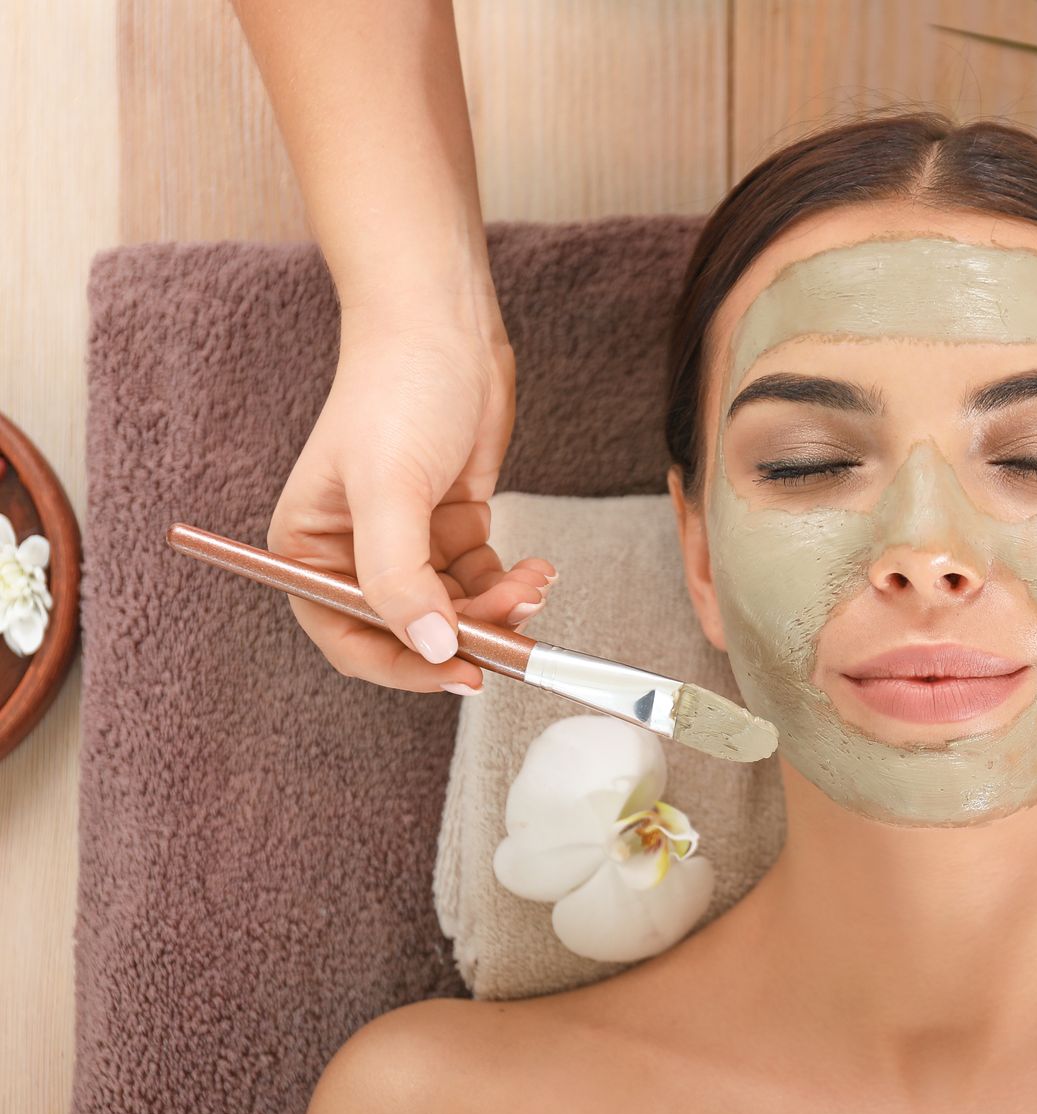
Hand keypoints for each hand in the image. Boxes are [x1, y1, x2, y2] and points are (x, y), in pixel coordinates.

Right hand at [266, 306, 552, 694]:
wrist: (445, 328)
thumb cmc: (397, 392)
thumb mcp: (390, 488)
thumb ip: (400, 577)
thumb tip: (428, 648)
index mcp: (311, 551)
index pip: (351, 640)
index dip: (406, 667)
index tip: (461, 672)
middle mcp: (355, 555)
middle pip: (412, 632)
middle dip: (467, 633)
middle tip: (516, 626)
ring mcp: (407, 542)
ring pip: (455, 610)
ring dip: (498, 609)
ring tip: (532, 583)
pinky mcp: (450, 525)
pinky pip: (481, 580)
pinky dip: (510, 583)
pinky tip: (536, 569)